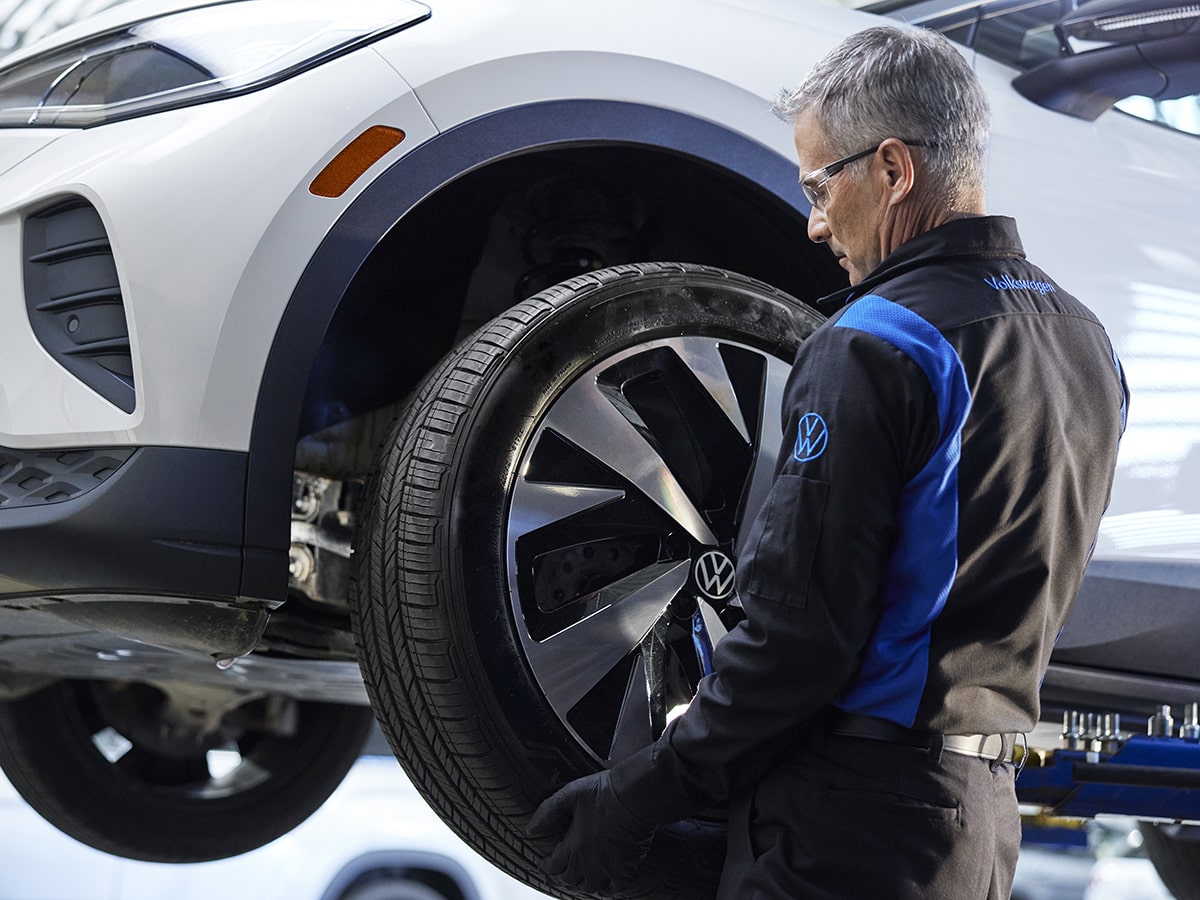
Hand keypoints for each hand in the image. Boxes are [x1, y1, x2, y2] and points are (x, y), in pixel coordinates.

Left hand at [527, 770, 655, 892]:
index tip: (544, 862)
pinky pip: (615, 889)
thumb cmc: (604, 791)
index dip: (546, 865)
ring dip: (582, 883)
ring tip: (579, 876)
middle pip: (569, 879)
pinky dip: (608, 888)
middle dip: (561, 874)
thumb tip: (531, 829)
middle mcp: (589, 862)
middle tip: (559, 869)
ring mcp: (608, 867)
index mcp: (574, 845)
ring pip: (590, 887)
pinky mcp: (627, 867)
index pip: (553, 866)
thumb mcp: (570, 793)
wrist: (636, 794)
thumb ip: (548, 810)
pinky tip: (605, 883)